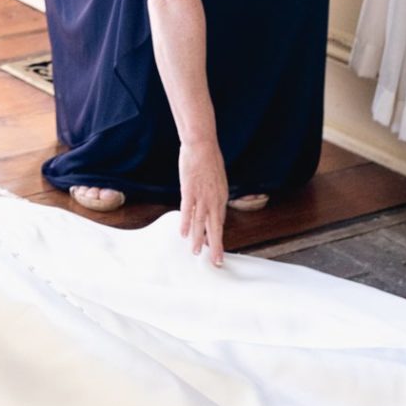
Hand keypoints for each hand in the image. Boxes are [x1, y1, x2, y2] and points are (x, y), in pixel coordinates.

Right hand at [178, 137, 227, 265]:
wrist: (202, 145)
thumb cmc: (209, 159)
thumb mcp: (217, 179)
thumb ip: (214, 194)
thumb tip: (211, 205)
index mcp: (221, 197)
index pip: (219, 221)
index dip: (216, 236)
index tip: (215, 248)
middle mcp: (214, 199)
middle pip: (215, 226)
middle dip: (215, 245)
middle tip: (216, 261)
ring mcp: (202, 195)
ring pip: (201, 222)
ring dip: (199, 239)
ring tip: (197, 252)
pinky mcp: (190, 190)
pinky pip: (188, 210)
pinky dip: (186, 223)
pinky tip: (184, 234)